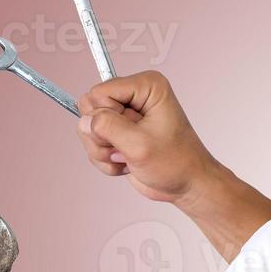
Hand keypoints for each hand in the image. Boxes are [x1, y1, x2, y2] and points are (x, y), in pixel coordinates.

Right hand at [76, 71, 225, 205]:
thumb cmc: (176, 164)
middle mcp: (134, 96)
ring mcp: (125, 115)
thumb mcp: (139, 145)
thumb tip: (84, 120)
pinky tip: (126, 163)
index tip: (131, 132)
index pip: (99, 93)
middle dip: (103, 136)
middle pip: (90, 108)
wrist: (187, 185)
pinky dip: (106, 160)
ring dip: (104, 150)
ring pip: (88, 128)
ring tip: (128, 157)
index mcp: (146, 86)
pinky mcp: (118, 133)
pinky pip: (93, 143)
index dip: (107, 117)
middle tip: (127, 148)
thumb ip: (107, 127)